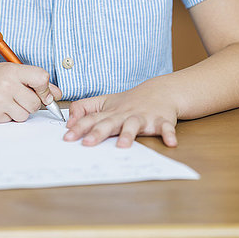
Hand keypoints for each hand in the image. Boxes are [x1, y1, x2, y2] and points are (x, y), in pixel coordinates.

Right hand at [0, 63, 61, 122]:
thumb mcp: (9, 72)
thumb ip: (33, 81)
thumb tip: (57, 93)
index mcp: (13, 70)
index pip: (42, 78)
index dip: (45, 89)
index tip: (41, 93)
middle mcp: (6, 84)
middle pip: (36, 103)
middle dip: (30, 104)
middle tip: (16, 98)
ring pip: (25, 115)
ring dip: (19, 112)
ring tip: (4, 102)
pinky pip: (12, 121)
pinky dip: (7, 117)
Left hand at [64, 82, 178, 147]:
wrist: (160, 91)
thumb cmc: (129, 101)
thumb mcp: (104, 101)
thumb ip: (84, 108)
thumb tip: (69, 121)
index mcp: (111, 112)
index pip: (92, 119)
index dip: (79, 127)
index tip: (67, 137)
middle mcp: (125, 114)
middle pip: (110, 123)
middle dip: (98, 133)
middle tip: (87, 144)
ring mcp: (143, 117)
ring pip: (134, 125)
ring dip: (129, 134)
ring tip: (122, 146)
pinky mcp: (162, 120)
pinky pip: (166, 128)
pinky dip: (168, 134)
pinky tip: (170, 142)